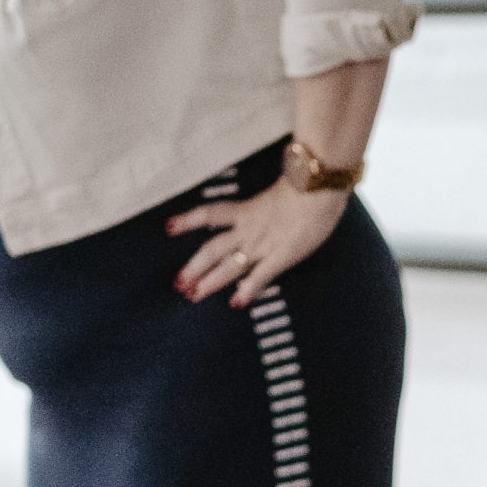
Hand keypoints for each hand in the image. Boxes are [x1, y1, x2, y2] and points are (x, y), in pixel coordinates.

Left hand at [167, 179, 348, 307]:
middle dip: (194, 267)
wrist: (318, 185)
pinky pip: (259, 277)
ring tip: (193, 296)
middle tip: (178, 283)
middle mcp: (249, 229)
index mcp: (247, 210)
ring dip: (210, 282)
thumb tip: (273, 199)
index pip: (209, 214)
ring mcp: (263, 244)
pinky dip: (247, 291)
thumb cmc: (307, 183)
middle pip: (212, 249)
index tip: (168, 227)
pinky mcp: (282, 256)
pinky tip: (235, 303)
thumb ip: (272, 200)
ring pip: (228, 265)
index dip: (187, 221)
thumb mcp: (282, 188)